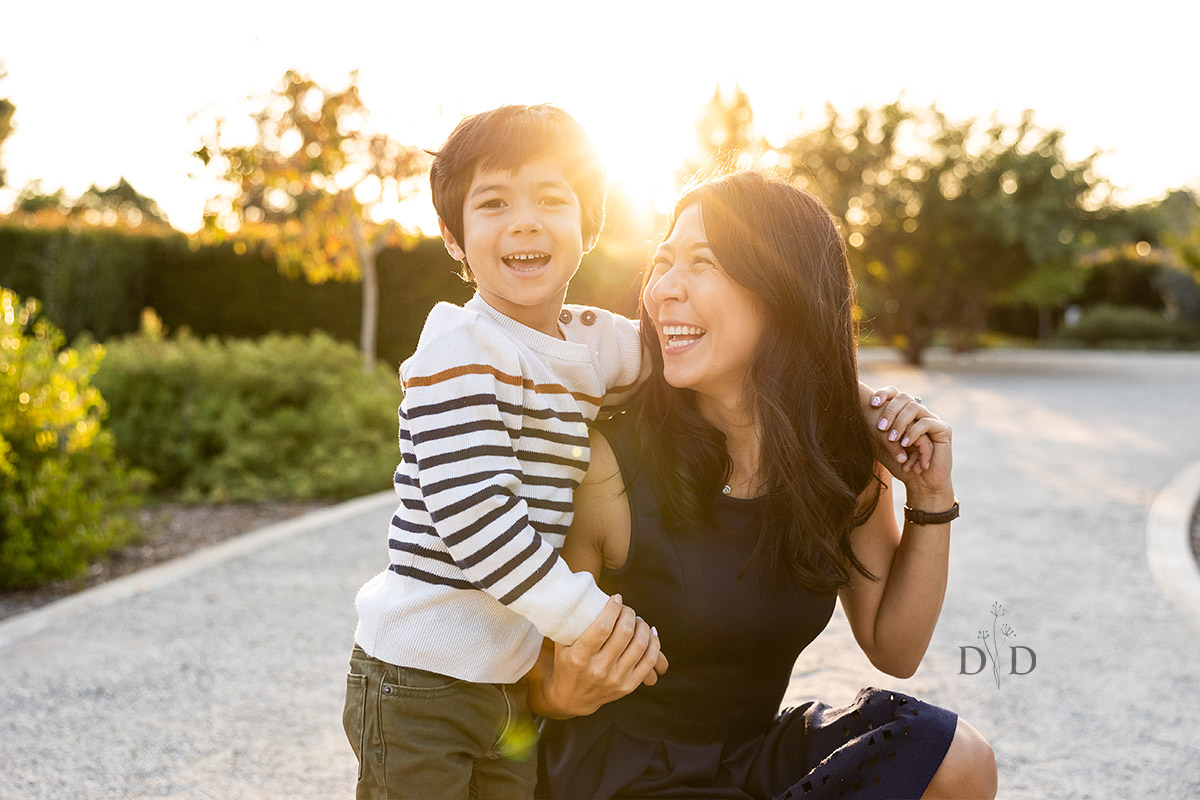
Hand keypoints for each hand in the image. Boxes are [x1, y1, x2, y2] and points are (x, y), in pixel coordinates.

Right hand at [542, 595, 667, 717]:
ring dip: (642, 626)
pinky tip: (650, 632)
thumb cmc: (567, 662)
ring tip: (637, 619)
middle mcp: (598, 669)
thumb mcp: (562, 643)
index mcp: (579, 657)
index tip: (616, 598)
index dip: (613, 609)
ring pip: (640, 645)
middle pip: (624, 634)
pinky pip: (649, 660)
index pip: (602, 627)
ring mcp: (615, 679)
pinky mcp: (628, 686)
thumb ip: (571, 622)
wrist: (572, 698)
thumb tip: (584, 592)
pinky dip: (654, 643)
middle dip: (629, 614)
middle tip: (626, 609)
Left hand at [865, 386, 952, 494]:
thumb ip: (876, 430)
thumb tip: (859, 411)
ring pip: (914, 407)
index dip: (884, 394)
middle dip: (889, 412)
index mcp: (905, 414)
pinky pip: (926, 423)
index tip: (872, 404)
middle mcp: (920, 413)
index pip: (895, 394)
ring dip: (900, 423)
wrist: (921, 485)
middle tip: (880, 429)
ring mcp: (932, 419)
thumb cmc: (900, 465)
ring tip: (892, 439)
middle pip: (904, 398)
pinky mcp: (943, 429)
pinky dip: (913, 433)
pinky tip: (905, 444)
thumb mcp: (883, 445)